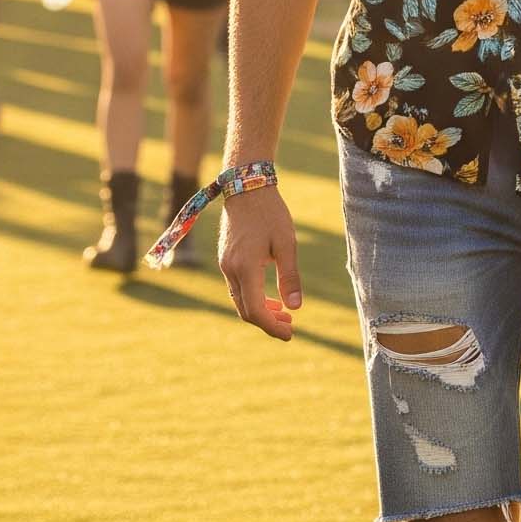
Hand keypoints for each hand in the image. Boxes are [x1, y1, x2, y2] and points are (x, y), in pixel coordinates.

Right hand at [218, 184, 302, 340]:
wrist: (246, 187)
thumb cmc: (271, 213)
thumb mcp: (287, 244)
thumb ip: (290, 276)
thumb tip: (296, 308)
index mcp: (245, 268)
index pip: (256, 311)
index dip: (272, 328)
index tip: (291, 334)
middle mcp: (230, 270)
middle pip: (246, 311)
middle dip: (267, 323)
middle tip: (291, 326)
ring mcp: (225, 265)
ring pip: (240, 301)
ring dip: (260, 311)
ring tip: (284, 313)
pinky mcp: (225, 259)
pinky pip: (237, 289)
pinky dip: (253, 298)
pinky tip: (270, 297)